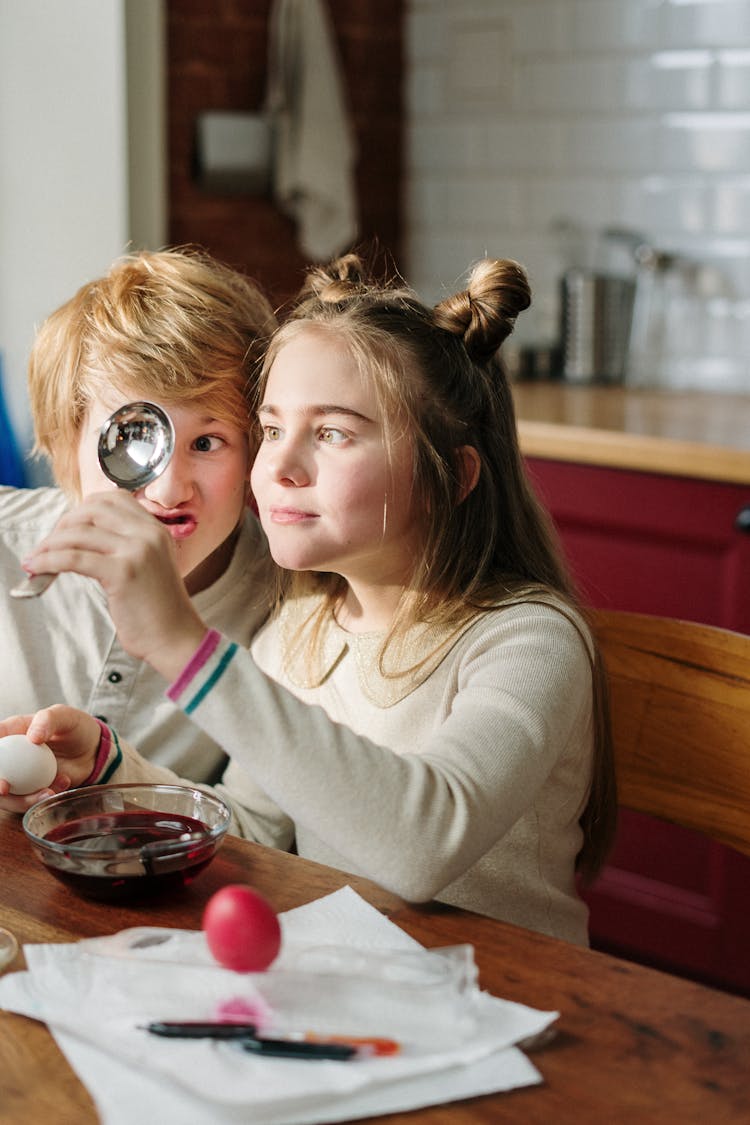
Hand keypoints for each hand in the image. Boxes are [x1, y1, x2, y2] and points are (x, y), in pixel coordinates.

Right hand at [0, 706, 99, 812]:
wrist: (91, 750)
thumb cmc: (74, 727)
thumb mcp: (63, 716)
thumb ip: (47, 720)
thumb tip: (32, 737)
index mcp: (10, 733)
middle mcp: (8, 757)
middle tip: (4, 789)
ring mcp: (18, 776)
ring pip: (7, 796)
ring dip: (21, 800)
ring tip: (48, 792)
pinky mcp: (30, 791)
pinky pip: (27, 801)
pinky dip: (41, 799)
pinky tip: (63, 784)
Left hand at [21, 491, 206, 679]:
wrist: (176, 638)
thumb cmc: (158, 609)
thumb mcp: (149, 566)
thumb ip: (126, 546)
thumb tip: (82, 537)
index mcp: (156, 529)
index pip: (113, 499)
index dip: (84, 510)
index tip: (68, 529)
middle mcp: (148, 533)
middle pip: (93, 509)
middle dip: (64, 523)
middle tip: (50, 544)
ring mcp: (137, 550)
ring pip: (79, 533)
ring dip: (49, 544)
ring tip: (36, 559)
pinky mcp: (123, 572)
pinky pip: (74, 558)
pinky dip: (49, 561)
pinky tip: (38, 568)